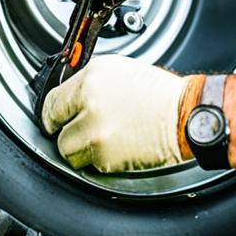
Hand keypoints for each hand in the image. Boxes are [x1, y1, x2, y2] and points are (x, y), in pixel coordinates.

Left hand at [40, 55, 197, 171]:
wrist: (185, 115)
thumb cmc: (158, 93)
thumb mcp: (118, 71)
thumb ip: (87, 83)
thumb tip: (67, 97)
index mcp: (91, 78)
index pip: (50, 102)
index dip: (54, 113)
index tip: (57, 118)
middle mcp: (89, 103)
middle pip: (55, 128)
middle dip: (67, 130)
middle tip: (83, 129)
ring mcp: (95, 132)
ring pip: (67, 150)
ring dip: (79, 148)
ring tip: (101, 139)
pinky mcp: (105, 157)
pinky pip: (88, 164)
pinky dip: (98, 159)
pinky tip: (115, 146)